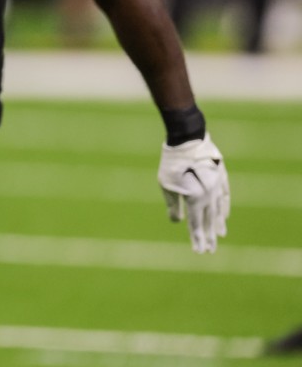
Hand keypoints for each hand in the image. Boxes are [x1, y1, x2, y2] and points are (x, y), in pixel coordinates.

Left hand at [157, 133, 229, 252]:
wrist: (188, 140)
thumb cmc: (172, 163)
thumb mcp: (166, 185)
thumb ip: (173, 205)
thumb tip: (177, 222)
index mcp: (195, 199)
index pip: (196, 224)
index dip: (197, 239)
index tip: (199, 252)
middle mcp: (209, 196)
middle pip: (209, 220)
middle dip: (209, 236)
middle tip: (210, 250)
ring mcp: (217, 187)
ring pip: (218, 210)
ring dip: (218, 224)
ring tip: (220, 236)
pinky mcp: (221, 177)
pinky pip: (224, 197)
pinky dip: (224, 207)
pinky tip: (225, 215)